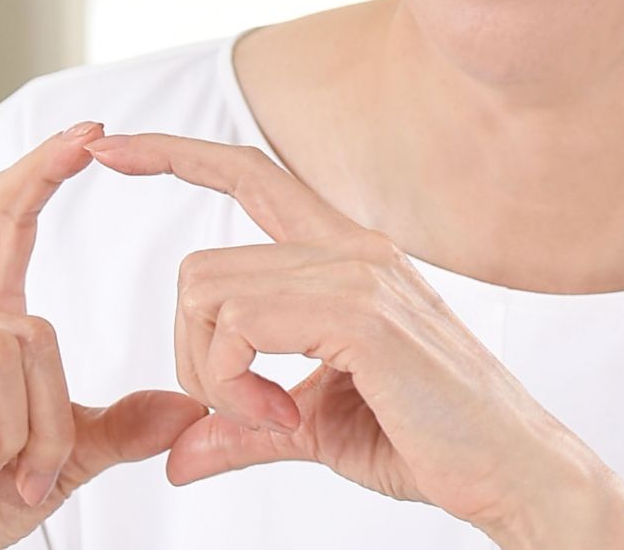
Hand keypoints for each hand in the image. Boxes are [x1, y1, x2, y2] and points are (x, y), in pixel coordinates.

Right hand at [0, 124, 208, 549]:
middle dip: (53, 413)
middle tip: (36, 473)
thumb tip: (185, 406)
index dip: (46, 171)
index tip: (91, 134)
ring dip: (19, 434)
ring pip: (0, 356)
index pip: (8, 218)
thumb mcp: (57, 462)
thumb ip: (116, 430)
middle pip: (33, 328)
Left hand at [83, 131, 609, 536]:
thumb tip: (179, 455)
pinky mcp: (362, 313)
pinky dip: (234, 383)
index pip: (248, 175)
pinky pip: (240, 327)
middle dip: (191, 355)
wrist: (512, 475)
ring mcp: (359, 274)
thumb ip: (246, 427)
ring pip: (208, 294)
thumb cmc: (428, 444)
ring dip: (213, 375)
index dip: (177, 154)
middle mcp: (352, 248)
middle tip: (241, 412)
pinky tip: (282, 413)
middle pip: (201, 269)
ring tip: (271, 416)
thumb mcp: (317, 428)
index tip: (111, 147)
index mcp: (345, 258)